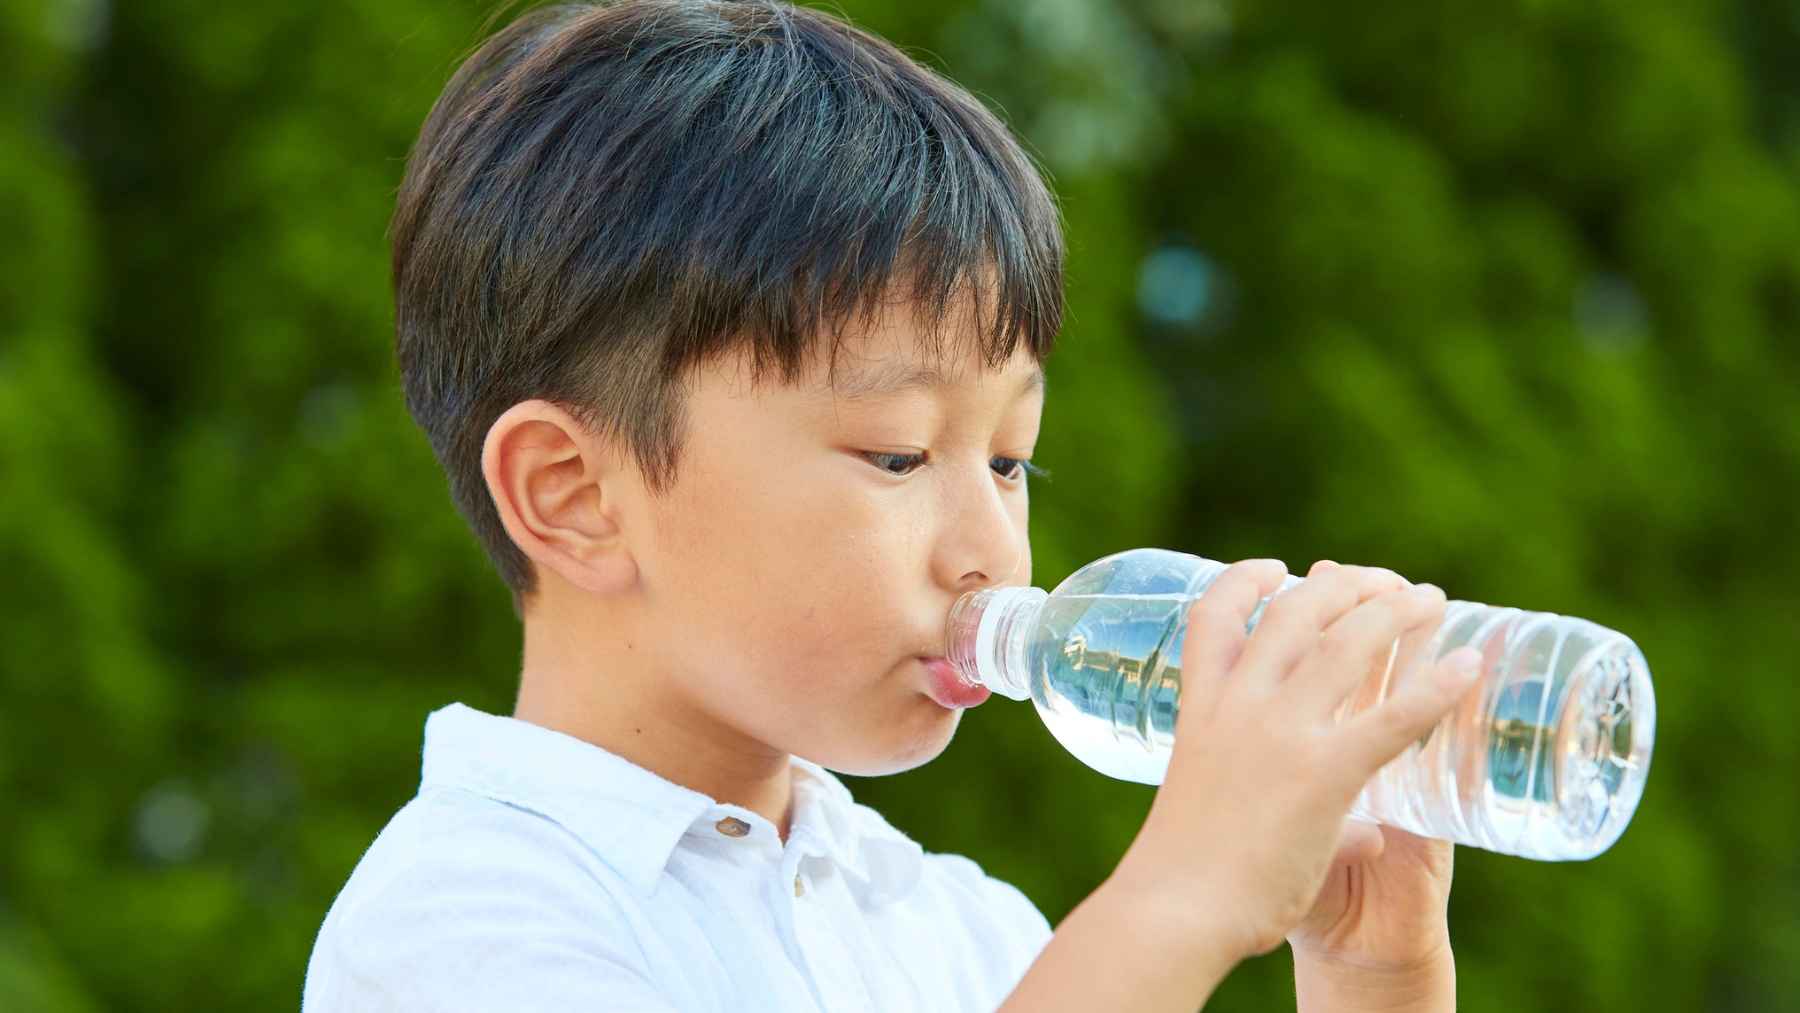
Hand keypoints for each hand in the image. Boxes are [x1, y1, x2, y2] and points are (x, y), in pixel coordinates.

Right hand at [1107, 559, 1482, 964]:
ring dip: (1395, 611)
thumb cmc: (1182, 875)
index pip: (1214, 617)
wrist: (1174, 911)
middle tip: (1382, 582)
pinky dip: (1437, 687)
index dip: (1245, 580)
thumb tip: (1368, 836)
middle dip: (1345, 584)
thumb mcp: (1211, 809)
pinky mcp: (1323, 774)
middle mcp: (1238, 705)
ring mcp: (1281, 734)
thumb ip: (1291, 814)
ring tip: (1430, 599)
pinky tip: (1468, 668)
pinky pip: (1394, 718)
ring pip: (1347, 644)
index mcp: (1200, 708)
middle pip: (1296, 612)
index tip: (1276, 570)